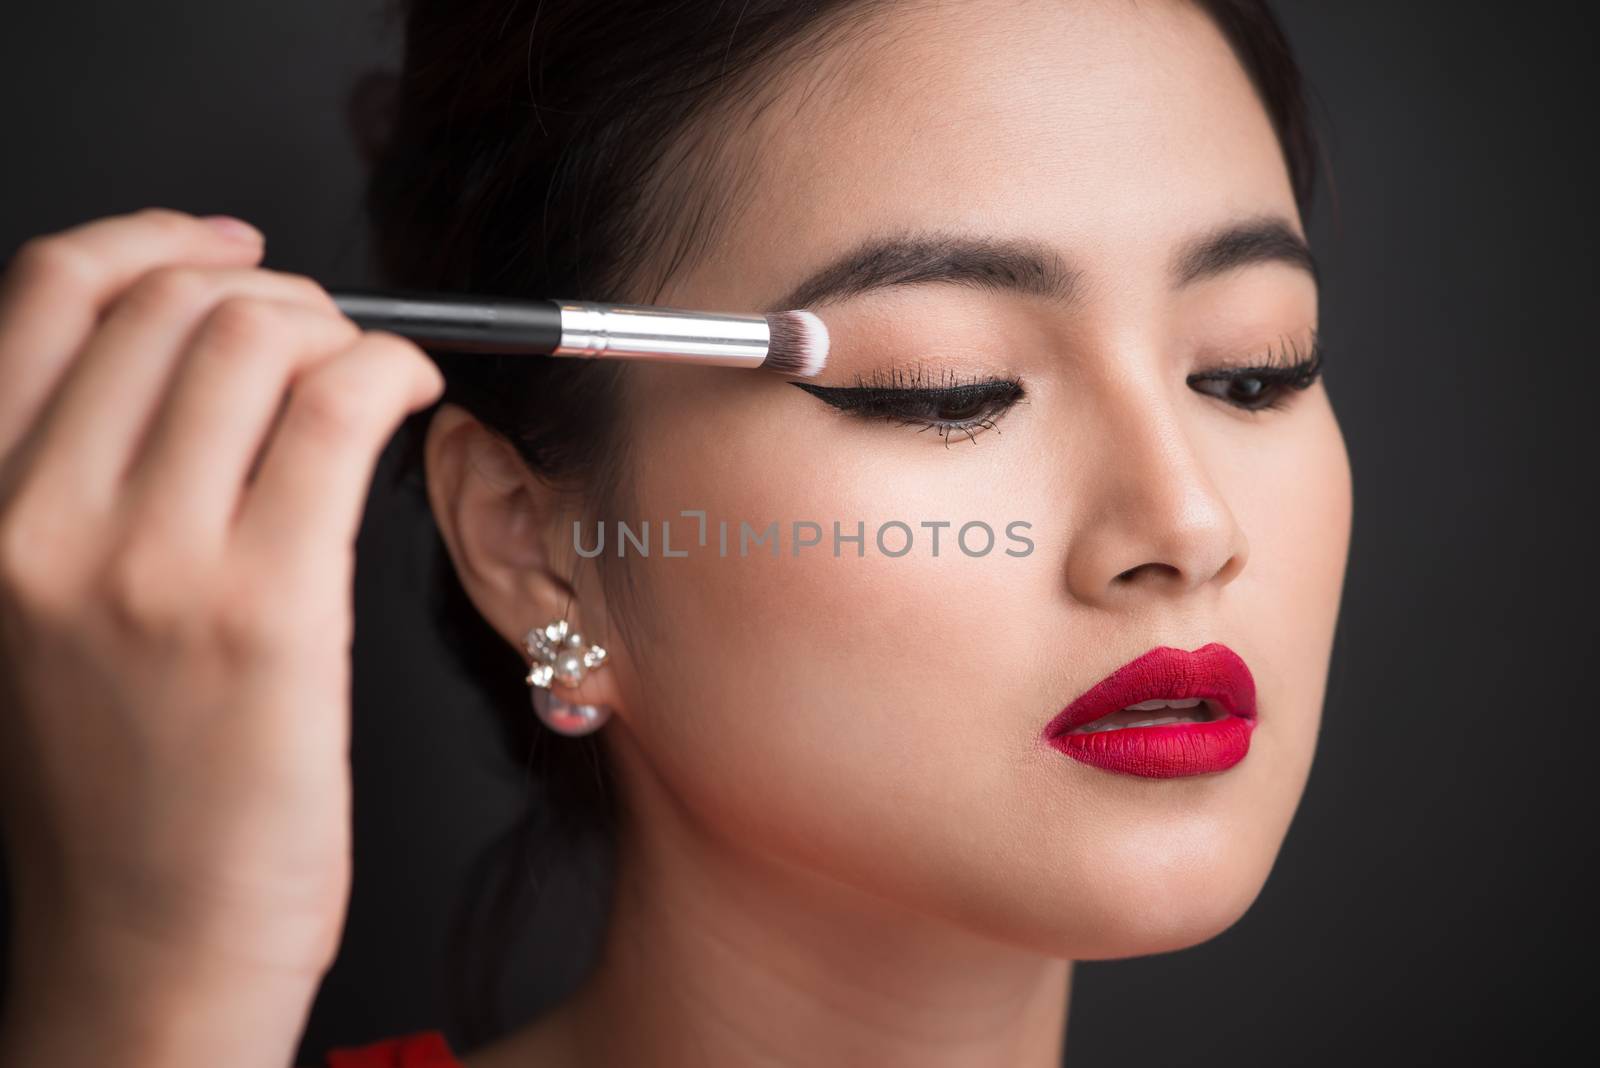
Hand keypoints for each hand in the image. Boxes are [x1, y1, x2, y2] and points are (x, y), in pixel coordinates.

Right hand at [0, 208, 443, 985]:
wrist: (147, 950)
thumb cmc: (118, 793)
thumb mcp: (40, 616)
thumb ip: (83, 483)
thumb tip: (196, 354)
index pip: (49, 291)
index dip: (158, 239)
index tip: (232, 247)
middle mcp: (37, 520)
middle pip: (173, 304)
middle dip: (275, 291)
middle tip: (327, 339)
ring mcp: (147, 564)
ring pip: (260, 339)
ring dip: (341, 331)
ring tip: (371, 381)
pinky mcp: (263, 610)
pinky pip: (340, 413)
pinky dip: (395, 374)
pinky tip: (414, 401)